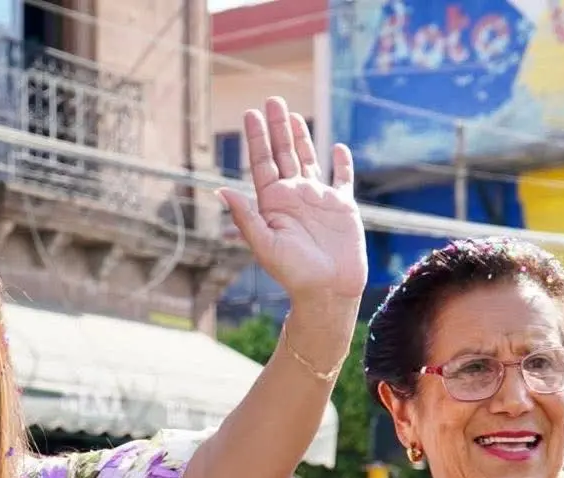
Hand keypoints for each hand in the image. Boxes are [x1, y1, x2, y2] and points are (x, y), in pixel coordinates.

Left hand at [219, 97, 366, 307]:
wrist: (326, 290)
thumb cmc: (292, 272)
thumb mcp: (264, 243)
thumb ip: (245, 216)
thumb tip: (221, 189)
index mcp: (273, 203)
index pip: (263, 163)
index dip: (257, 138)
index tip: (251, 113)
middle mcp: (294, 197)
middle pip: (284, 154)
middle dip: (277, 127)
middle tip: (272, 99)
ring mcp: (319, 200)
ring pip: (308, 159)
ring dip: (301, 137)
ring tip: (293, 114)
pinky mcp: (343, 207)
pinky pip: (342, 179)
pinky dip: (341, 162)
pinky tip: (336, 147)